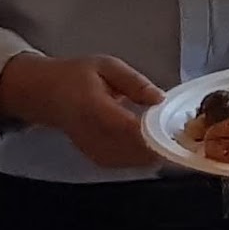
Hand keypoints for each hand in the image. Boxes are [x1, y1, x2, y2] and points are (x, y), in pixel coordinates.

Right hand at [0, 52, 167, 168]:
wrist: (46, 95)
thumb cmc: (76, 75)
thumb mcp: (105, 66)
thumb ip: (134, 82)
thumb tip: (161, 99)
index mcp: (93, 107)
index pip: (128, 128)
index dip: (155, 131)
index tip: (176, 126)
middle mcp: (93, 135)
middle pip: (135, 150)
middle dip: (162, 143)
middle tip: (182, 132)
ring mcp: (94, 151)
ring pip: (134, 161)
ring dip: (156, 152)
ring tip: (170, 136)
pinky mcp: (97, 159)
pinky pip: (127, 163)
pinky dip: (143, 156)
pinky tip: (153, 142)